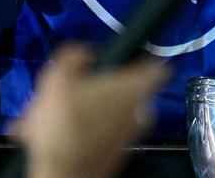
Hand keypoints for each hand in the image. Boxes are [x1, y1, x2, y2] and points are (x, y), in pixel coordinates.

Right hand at [13, 45, 169, 177]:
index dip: (144, 58)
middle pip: (128, 90)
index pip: (157, 67)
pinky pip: (106, 129)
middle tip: (78, 86)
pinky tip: (62, 129)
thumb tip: (85, 49)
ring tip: (61, 111)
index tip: (131, 56)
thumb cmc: (64, 122)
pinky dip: (87, 126)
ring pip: (114, 111)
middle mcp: (139, 111)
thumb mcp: (57, 78)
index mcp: (130, 88)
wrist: (65, 170)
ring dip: (90, 108)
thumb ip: (72, 55)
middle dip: (104, 86)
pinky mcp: (119, 151)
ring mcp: (131, 133)